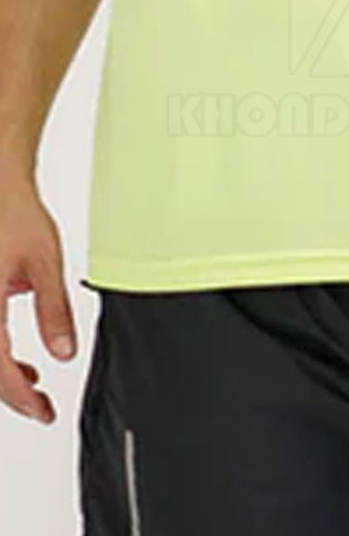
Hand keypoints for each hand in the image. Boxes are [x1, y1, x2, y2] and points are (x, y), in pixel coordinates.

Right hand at [0, 173, 75, 423]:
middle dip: (11, 394)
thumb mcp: (45, 263)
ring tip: (35, 387)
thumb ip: (54, 310)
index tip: (44, 411)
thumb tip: (64, 354)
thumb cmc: (15, 216)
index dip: (21, 397)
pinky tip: (17, 362)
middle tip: (41, 408)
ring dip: (1, 376)